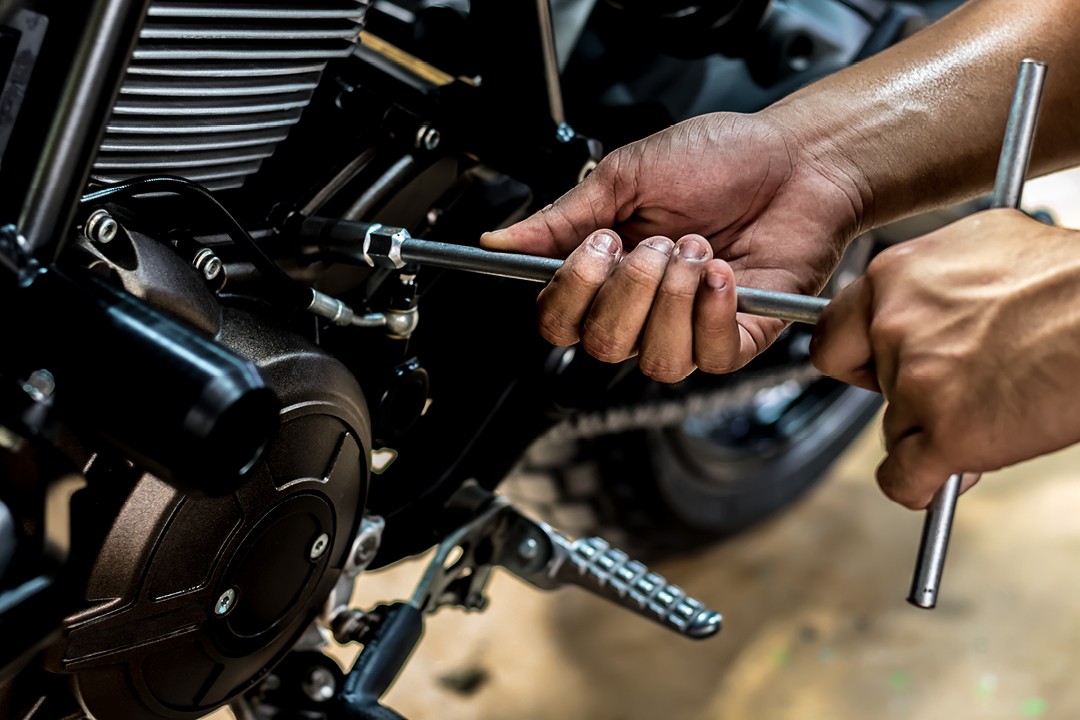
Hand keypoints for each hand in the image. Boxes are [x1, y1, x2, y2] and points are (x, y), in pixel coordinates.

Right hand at [481, 112, 865, 381]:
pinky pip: (711, 357)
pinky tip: (722, 272)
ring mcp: (690, 326)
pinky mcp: (739, 335)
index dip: (570, 292)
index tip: (598, 244)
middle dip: (628, 289)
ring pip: (655, 359)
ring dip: (672, 299)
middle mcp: (643, 309)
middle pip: (600, 346)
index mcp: (606, 273)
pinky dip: (712, 312)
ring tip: (697, 250)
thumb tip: (499, 239)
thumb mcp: (626, 175)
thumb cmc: (720, 159)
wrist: (796, 158)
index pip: (558, 320)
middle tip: (658, 241)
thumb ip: (561, 217)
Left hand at [811, 210, 1079, 507]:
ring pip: (893, 431)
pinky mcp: (947, 435)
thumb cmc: (1068, 278)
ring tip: (987, 415)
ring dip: (929, 434)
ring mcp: (915, 383)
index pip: (833, 334)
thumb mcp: (983, 244)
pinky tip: (945, 476)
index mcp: (894, 277)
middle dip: (901, 394)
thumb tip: (918, 300)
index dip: (857, 359)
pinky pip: (902, 479)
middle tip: (948, 391)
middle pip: (867, 386)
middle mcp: (893, 327)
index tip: (874, 370)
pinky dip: (921, 486)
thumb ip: (930, 280)